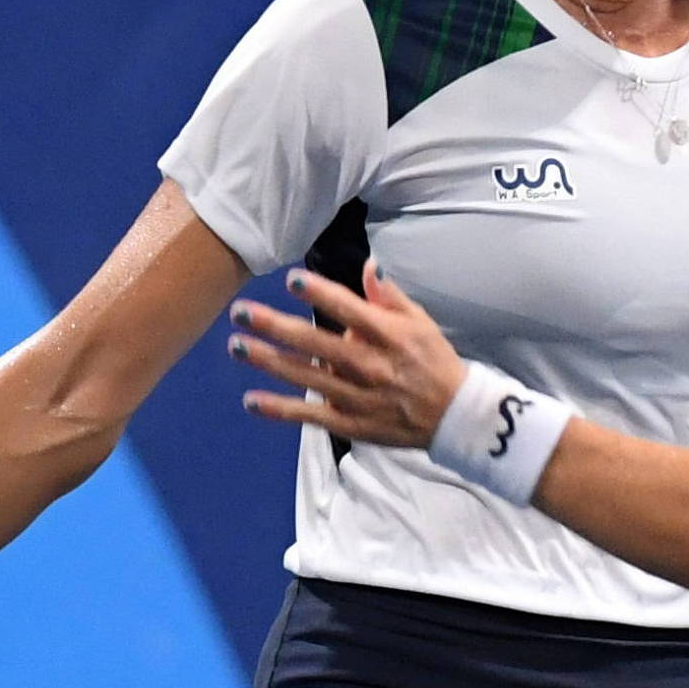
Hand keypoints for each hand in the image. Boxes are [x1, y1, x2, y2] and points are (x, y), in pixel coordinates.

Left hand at [229, 260, 467, 447]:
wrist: (453, 416)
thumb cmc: (433, 361)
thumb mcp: (419, 322)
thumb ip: (389, 296)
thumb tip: (368, 264)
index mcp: (388, 335)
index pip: (348, 309)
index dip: (318, 293)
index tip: (290, 279)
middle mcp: (369, 365)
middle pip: (315, 343)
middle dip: (274, 326)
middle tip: (240, 312)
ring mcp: (356, 396)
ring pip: (305, 377)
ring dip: (267, 361)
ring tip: (235, 345)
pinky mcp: (349, 423)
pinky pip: (308, 415)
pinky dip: (279, 409)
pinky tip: (250, 400)